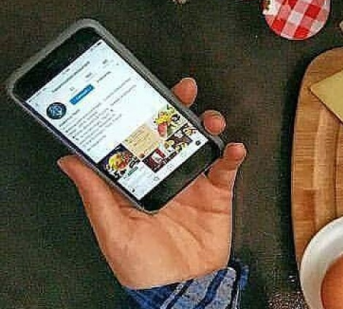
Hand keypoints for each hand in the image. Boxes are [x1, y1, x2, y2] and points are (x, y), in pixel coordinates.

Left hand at [57, 77, 246, 289]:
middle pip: (173, 134)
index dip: (142, 116)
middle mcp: (166, 178)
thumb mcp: (112, 231)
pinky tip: (232, 149)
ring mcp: (194, 184)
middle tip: (183, 91)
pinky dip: (233, 155)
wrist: (182, 289)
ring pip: (202, 143)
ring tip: (210, 121)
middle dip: (179, 109)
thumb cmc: (142, 267)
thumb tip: (70, 162)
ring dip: (208, 126)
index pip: (139, 141)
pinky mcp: (218, 194)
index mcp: (138, 183)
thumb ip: (96, 195)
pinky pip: (227, 168)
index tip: (144, 95)